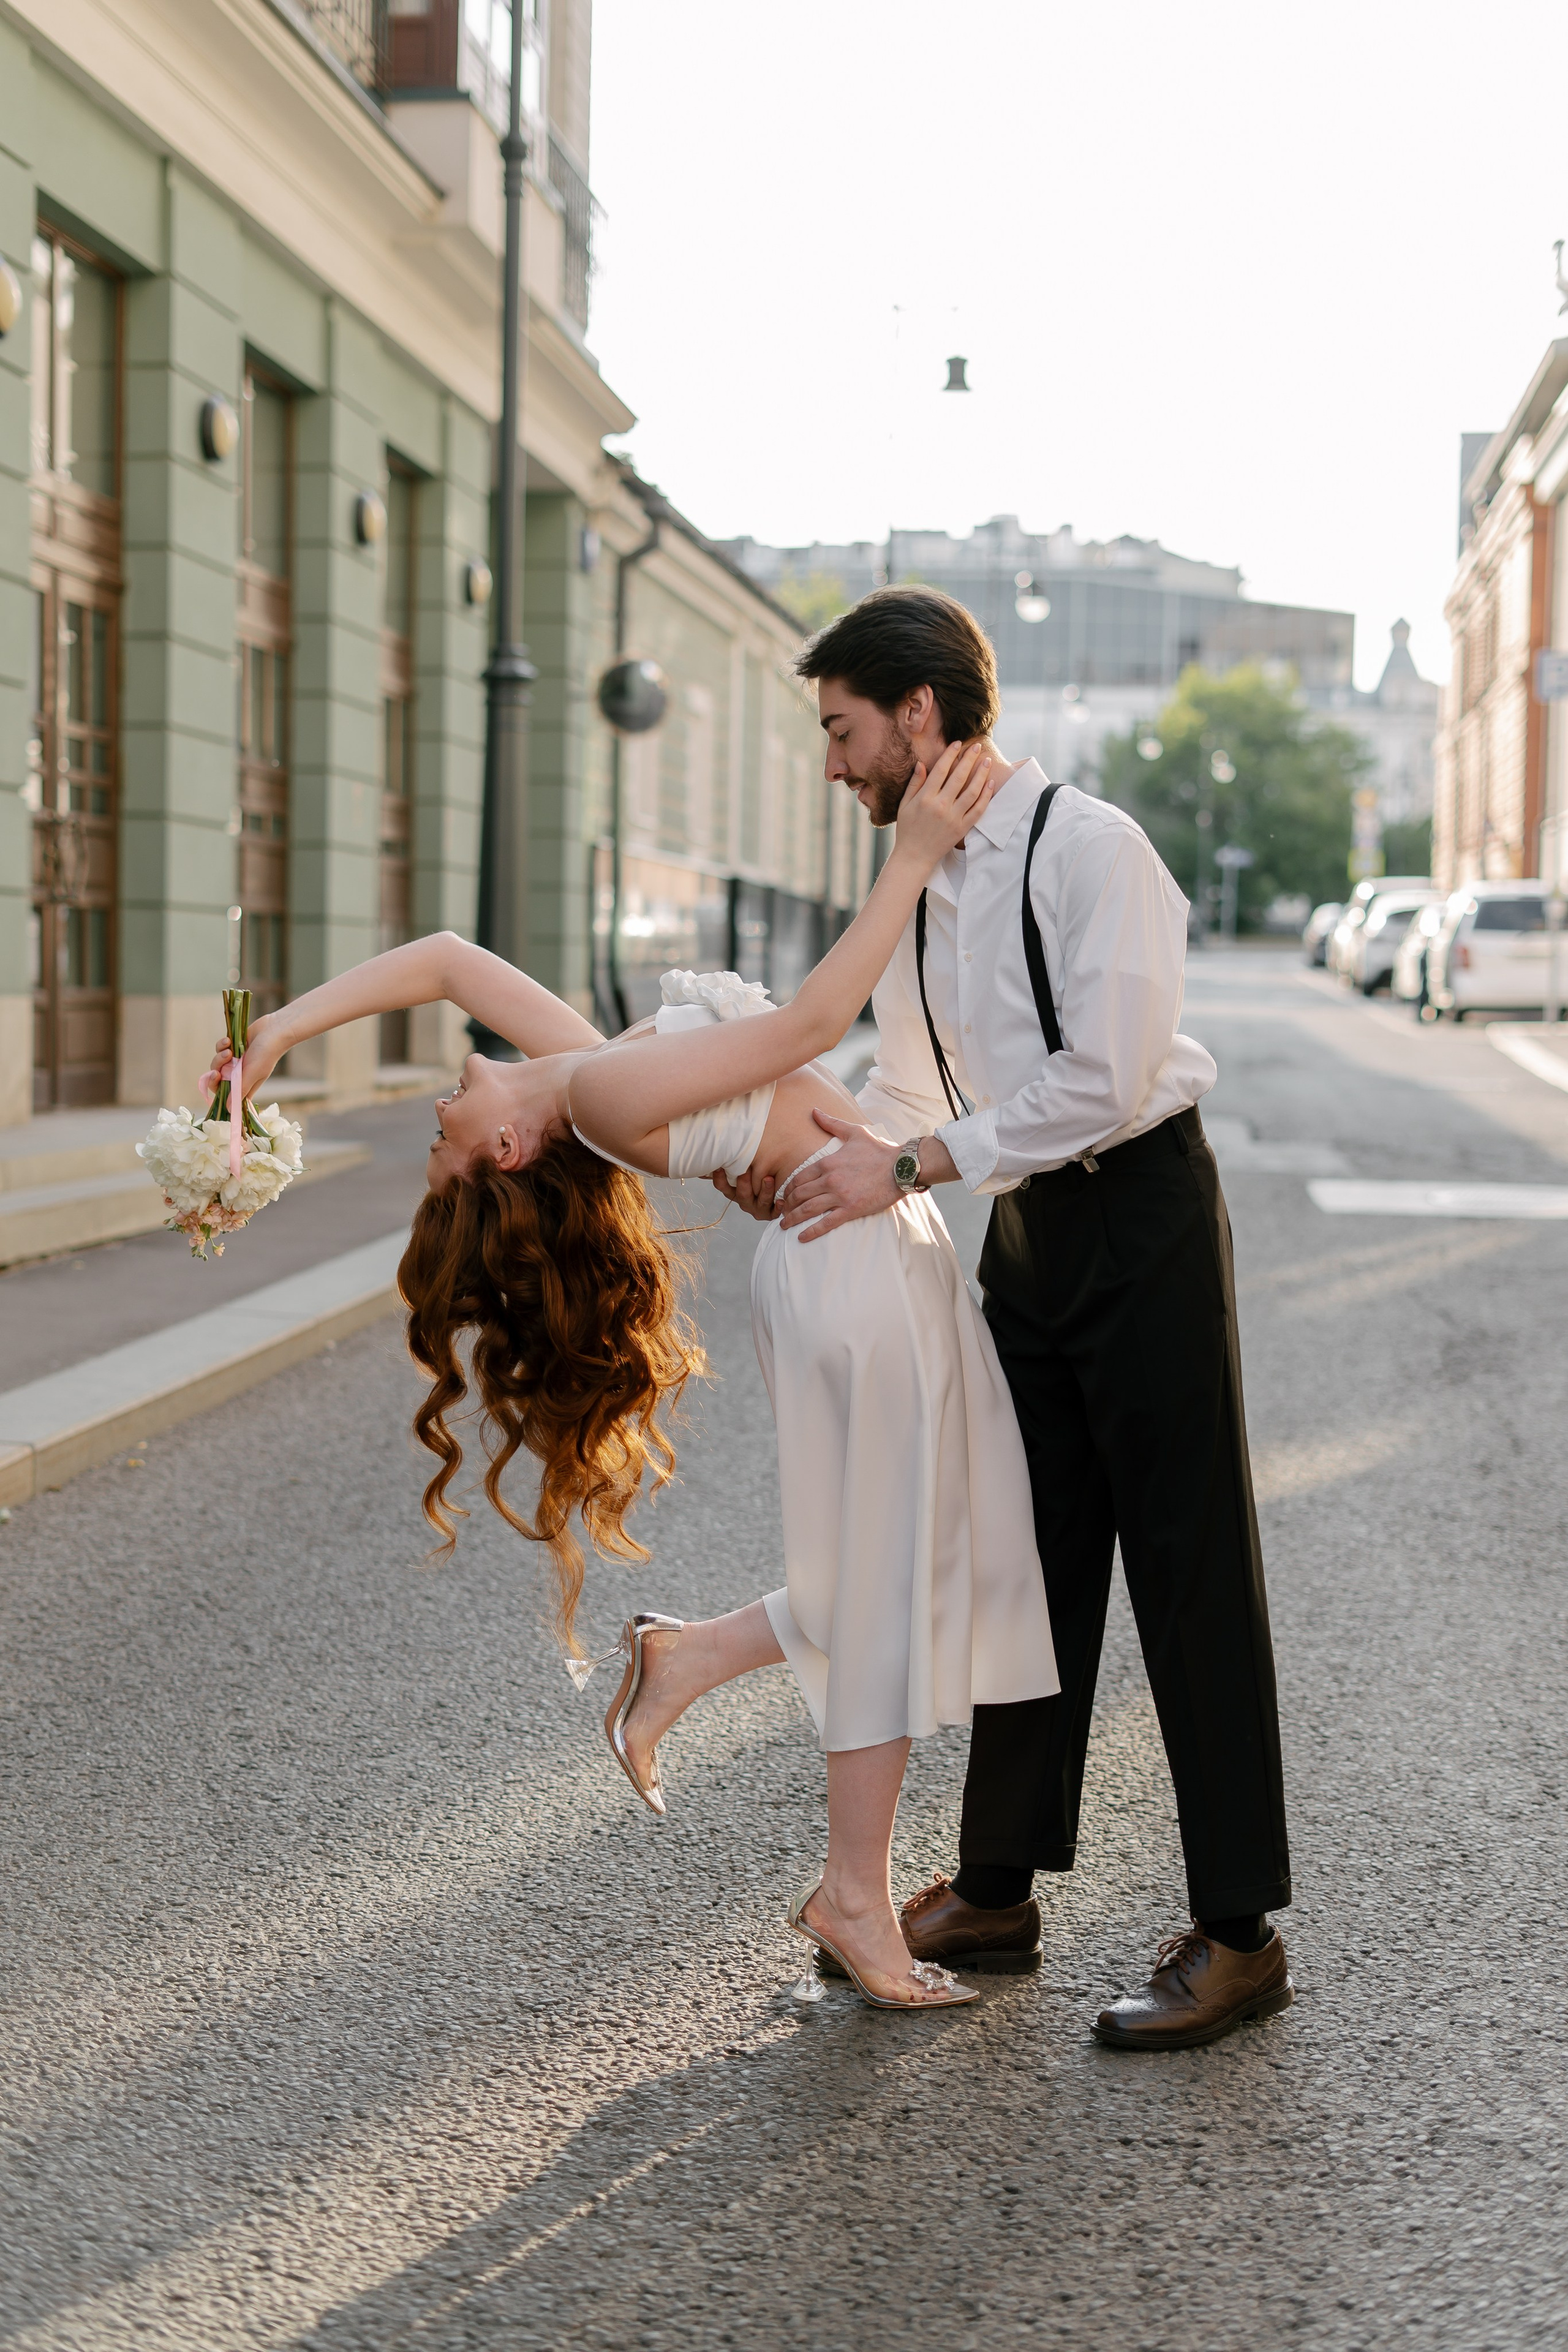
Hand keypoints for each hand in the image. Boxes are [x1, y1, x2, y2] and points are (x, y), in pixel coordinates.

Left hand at [200, 1011, 282, 1108]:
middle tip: (218, 1068)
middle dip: (216, 1071)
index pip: (226, 1094)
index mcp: (245, 1084)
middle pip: (218, 1078)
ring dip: (220, 1056)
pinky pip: (219, 1049)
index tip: (217, 1078)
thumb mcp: (252, 1074)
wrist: (274, 1030)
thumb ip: (239, 1090)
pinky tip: (229, 1040)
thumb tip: (229, 1110)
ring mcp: (235, 1061)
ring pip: (217, 1063)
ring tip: (229, 1051)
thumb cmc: (267, 1053)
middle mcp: (239, 1074)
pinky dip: (222, 1045)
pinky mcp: (233, 1047)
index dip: (218, 1088)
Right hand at [711, 1165, 779, 1220]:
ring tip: (768, 1179)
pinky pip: (774, 1213)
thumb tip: (719, 1147)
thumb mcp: (748, 1167)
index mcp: (735, 1192)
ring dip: (765, 1191)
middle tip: (745, 1171)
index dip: (720, 1178)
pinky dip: (778, 1207)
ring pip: (761, 1202)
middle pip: (742, 1195)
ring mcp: (758, 1208)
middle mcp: (745, 1201)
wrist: (779, 1191)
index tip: (719, 1167)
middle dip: (744, 1183)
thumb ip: (736, 1162)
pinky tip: (780, 1201)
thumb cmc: (761, 1175)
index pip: (723, 1186)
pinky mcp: (772, 1214)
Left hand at [777, 1111, 900, 1240]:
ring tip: (784, 1225)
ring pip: (808, 1209)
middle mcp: (830, 1179)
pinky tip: (801, 1238)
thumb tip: (815, 1110)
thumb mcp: (854, 1132)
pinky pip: (826, 1223)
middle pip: (799, 1194)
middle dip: (787, 1204)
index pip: (799, 1177)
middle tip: (781, 1211)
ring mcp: (840, 1196)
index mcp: (828, 1163)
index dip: (788, 1188)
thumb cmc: (879, 1150)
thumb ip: (832, 1123)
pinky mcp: (851, 1209)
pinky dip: (811, 1231)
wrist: (901, 1167)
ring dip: (793, 1218)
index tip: (784, 1195)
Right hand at [888, 739, 994, 874]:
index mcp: (925, 798)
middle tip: (976, 746)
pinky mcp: (962, 828)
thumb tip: (922, 764)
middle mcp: (940, 806)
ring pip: (972, 791)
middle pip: (959, 777)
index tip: (957, 744)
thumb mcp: (905, 805)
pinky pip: (978, 810)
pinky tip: (990, 784)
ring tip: (986, 761)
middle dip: (969, 759)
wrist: (914, 857)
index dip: (950, 754)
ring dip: (981, 774)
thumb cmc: (907, 829)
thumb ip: (915, 784)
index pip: (941, 770)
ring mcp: (953, 818)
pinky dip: (986, 796)